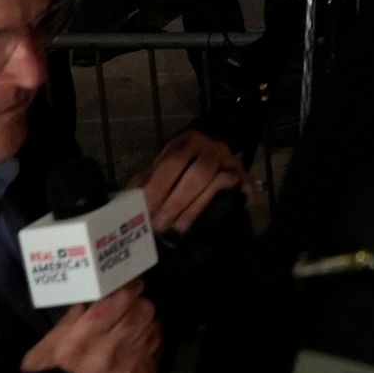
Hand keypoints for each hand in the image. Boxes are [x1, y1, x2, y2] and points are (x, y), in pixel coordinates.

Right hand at [19, 282, 159, 372]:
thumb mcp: (40, 355)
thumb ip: (66, 325)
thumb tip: (86, 304)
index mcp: (82, 341)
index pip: (120, 299)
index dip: (128, 289)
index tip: (129, 287)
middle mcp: (111, 352)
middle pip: (143, 312)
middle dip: (138, 306)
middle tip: (131, 308)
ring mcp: (131, 370)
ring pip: (153, 331)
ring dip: (146, 327)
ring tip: (133, 331)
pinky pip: (155, 358)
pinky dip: (148, 351)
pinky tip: (136, 354)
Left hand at [140, 127, 254, 234]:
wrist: (205, 158)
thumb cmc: (175, 170)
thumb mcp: (156, 171)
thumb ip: (144, 183)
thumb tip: (129, 206)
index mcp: (186, 143)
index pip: (173, 162)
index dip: (159, 186)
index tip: (145, 209)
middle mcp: (212, 148)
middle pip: (199, 173)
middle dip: (177, 202)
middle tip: (160, 225)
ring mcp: (230, 161)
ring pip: (219, 181)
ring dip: (196, 207)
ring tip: (177, 229)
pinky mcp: (244, 176)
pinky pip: (242, 189)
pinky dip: (234, 202)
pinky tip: (215, 219)